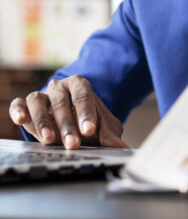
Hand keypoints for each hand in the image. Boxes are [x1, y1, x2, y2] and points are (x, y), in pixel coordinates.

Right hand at [9, 75, 128, 149]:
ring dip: (43, 120)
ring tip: (49, 139)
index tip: (90, 130)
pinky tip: (20, 120)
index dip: (86, 112)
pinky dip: (18, 111)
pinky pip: (19, 104)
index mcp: (80, 85)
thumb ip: (110, 134)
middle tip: (73, 143)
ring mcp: (42, 95)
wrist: (71, 116)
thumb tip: (122, 148)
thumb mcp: (101, 125)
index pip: (83, 96)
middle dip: (68, 124)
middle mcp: (60, 87)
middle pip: (62, 102)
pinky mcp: (26, 105)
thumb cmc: (87, 119)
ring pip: (38, 101)